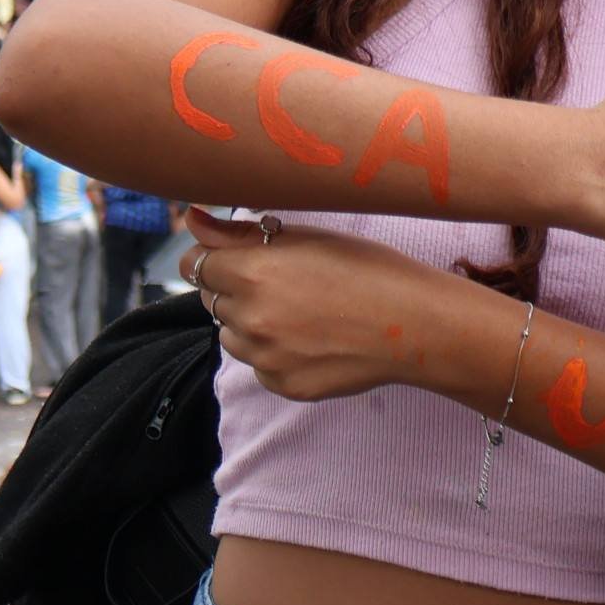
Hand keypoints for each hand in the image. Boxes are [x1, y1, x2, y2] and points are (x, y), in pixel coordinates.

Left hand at [187, 209, 454, 402]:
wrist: (413, 323)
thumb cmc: (367, 269)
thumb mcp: (307, 237)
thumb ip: (239, 233)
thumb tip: (191, 220)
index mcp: (252, 271)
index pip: (195, 264)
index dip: (215, 258)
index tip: (234, 258)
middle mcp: (250, 317)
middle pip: (212, 301)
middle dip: (236, 290)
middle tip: (283, 284)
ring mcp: (264, 357)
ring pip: (233, 336)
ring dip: (251, 323)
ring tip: (300, 313)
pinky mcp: (282, 384)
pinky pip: (260, 366)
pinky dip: (275, 354)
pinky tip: (312, 340)